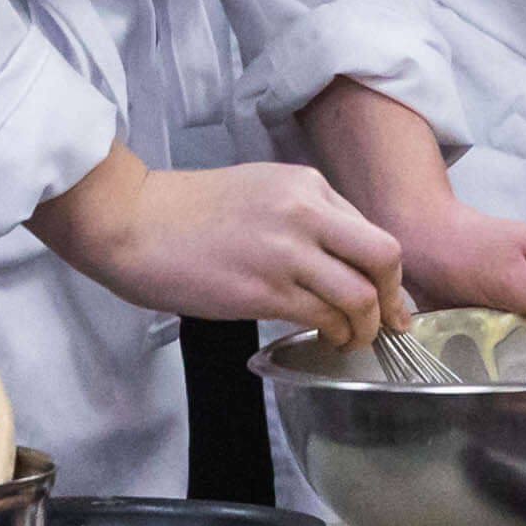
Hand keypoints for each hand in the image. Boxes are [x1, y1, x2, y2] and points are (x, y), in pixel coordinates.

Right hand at [30, 153, 407, 345]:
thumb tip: (339, 258)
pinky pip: (321, 317)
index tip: (389, 297)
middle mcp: (305, 212)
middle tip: (389, 323)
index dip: (387, 272)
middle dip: (393, 298)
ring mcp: (286, 251)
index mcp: (306, 185)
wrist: (132, 222)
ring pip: (359, 296)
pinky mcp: (263, 290)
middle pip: (383, 257)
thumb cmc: (187, 212)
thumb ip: (304, 216)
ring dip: (364, 327)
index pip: (371, 230)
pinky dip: (333, 334)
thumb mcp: (259, 191)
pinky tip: (325, 339)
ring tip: (352, 340)